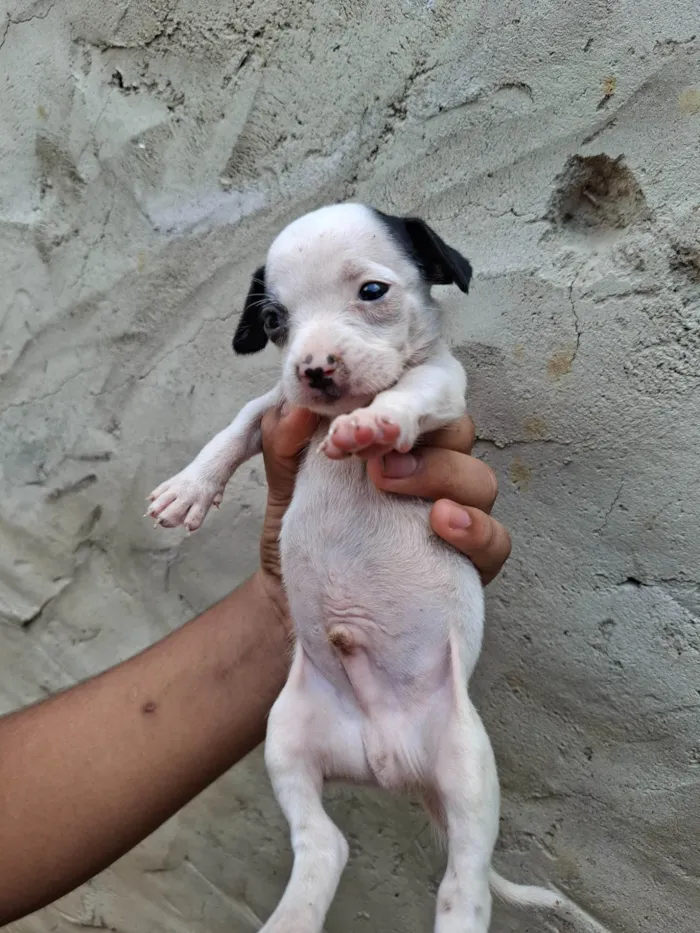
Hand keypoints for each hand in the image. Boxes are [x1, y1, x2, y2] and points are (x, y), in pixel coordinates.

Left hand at [255, 406, 510, 624]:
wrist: (295, 598)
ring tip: (393, 486)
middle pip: (457, 430)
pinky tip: (442, 523)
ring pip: (479, 478)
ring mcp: (457, 513)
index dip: (399, 397)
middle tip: (372, 454)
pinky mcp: (469, 560)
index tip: (359, 415)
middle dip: (419, 434)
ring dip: (443, 474)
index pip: (420, 396)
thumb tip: (298, 404)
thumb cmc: (305, 528)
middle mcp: (435, 469)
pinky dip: (476, 528)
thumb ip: (285, 438)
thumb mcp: (284, 480)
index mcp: (400, 439)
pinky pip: (495, 538)